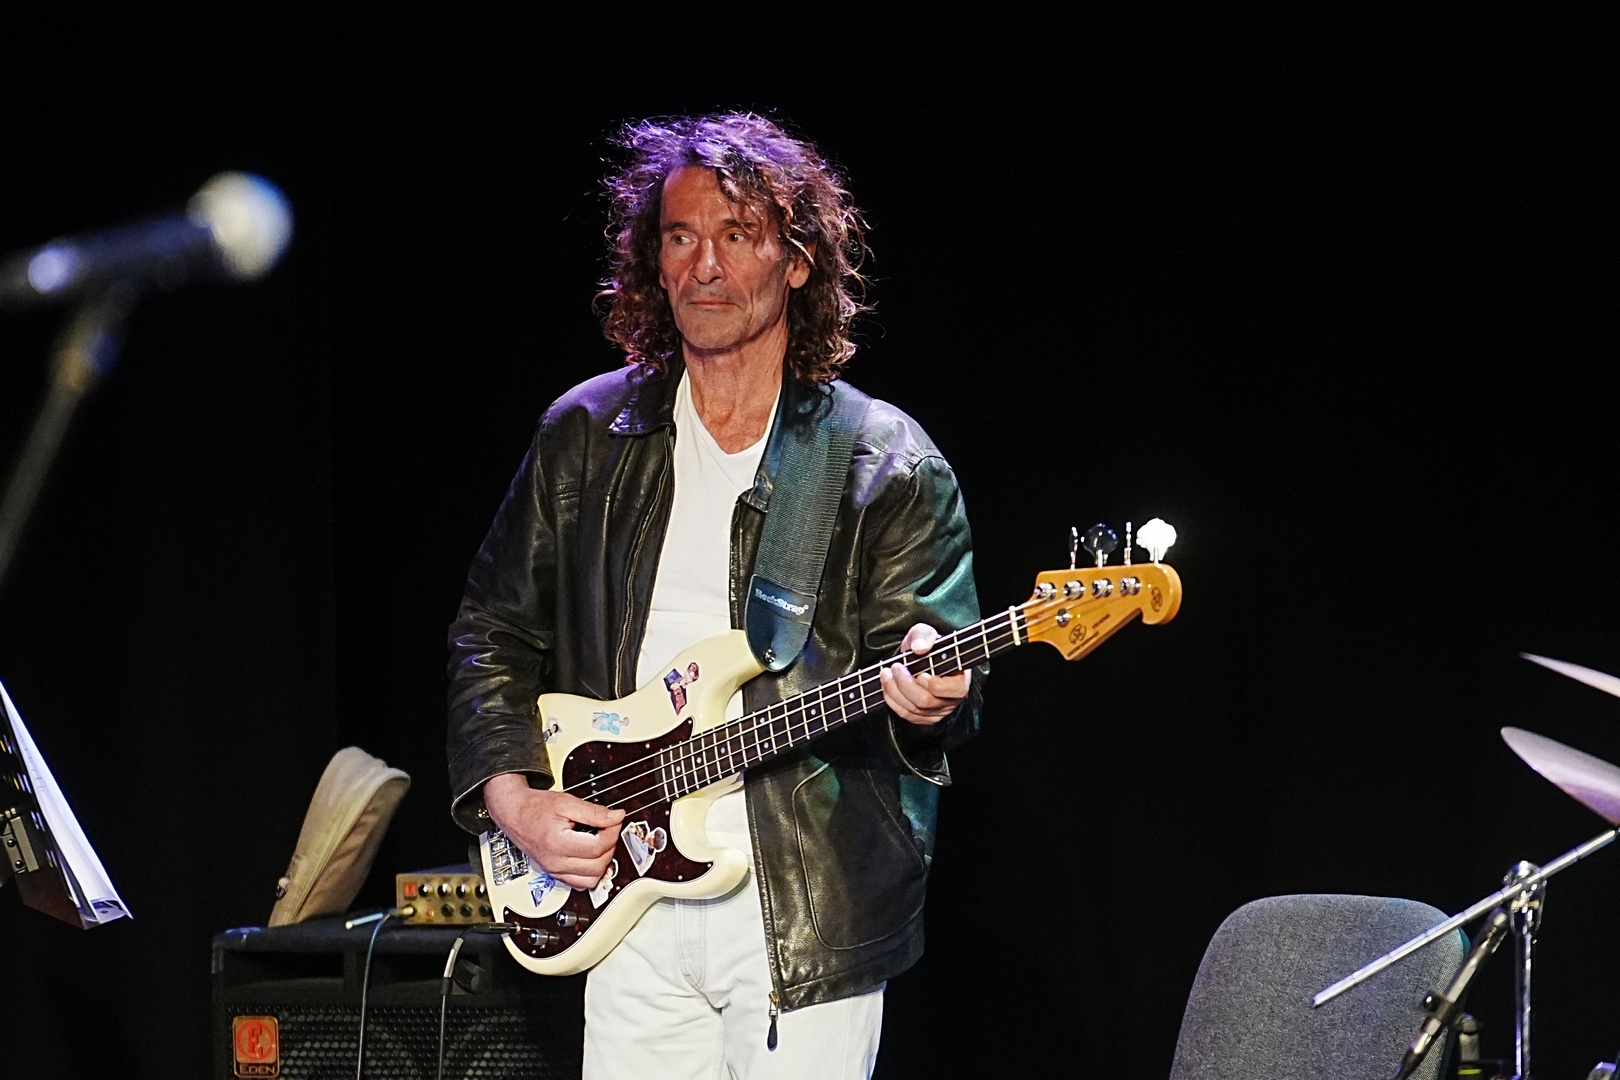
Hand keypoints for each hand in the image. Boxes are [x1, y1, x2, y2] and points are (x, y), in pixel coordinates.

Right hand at [483, 772, 623, 889]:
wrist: (514, 813)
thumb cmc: (535, 808)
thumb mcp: (567, 803)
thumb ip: (594, 812)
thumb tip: (617, 817)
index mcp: (557, 843)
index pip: (597, 847)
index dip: (612, 832)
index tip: (613, 821)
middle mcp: (555, 862)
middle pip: (597, 866)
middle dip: (609, 846)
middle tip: (608, 829)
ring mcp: (554, 871)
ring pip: (591, 880)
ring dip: (602, 862)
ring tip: (600, 842)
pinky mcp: (554, 874)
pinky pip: (579, 884)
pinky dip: (591, 873)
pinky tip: (592, 857)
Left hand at [880, 622, 970, 726]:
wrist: (920, 659)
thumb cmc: (928, 647)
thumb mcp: (926, 633)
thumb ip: (924, 636)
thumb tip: (919, 647)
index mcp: (960, 679)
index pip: (953, 689)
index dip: (933, 683)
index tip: (920, 673)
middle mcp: (951, 699)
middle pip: (926, 701)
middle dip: (905, 684)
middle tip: (895, 667)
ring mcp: (937, 711)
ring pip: (914, 709)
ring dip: (894, 691)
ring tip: (886, 673)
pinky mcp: (923, 717)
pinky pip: (906, 714)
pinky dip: (892, 700)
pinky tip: (887, 686)